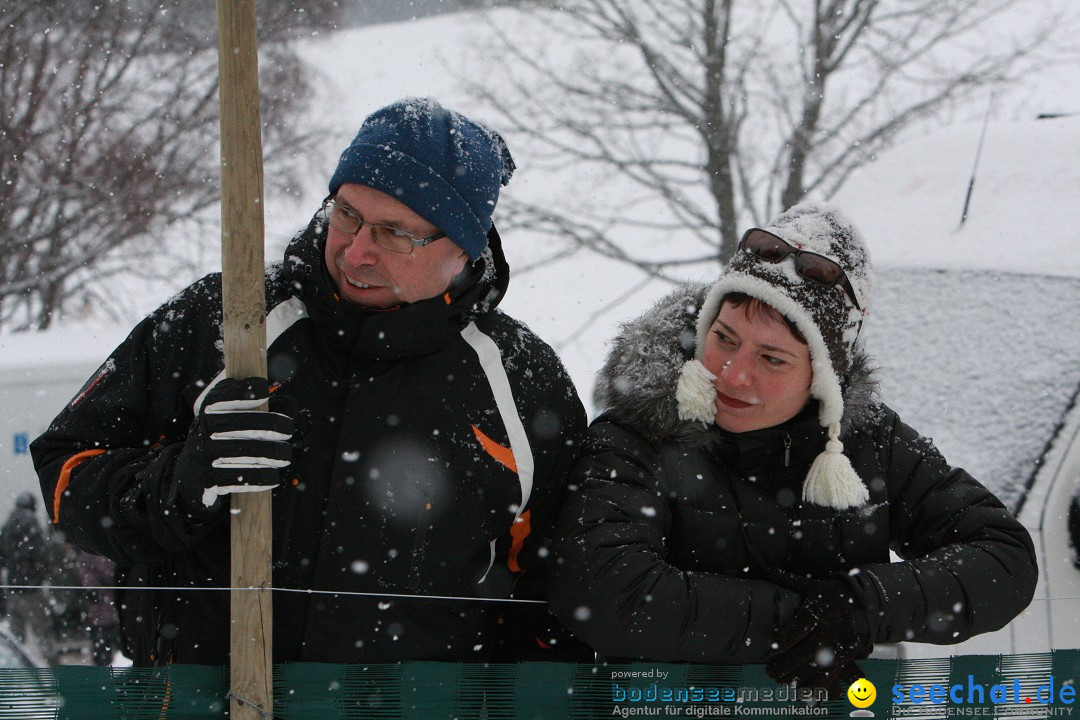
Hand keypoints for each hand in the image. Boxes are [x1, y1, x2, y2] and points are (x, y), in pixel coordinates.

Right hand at [171, 377, 293, 513]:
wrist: (193, 471)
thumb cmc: (224, 436)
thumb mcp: (232, 415)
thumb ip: (263, 405)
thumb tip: (289, 405)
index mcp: (210, 408)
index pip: (225, 394)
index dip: (246, 390)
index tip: (265, 392)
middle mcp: (205, 428)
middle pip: (245, 423)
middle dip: (274, 425)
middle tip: (287, 431)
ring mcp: (205, 454)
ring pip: (249, 451)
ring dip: (274, 453)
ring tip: (284, 456)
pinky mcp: (209, 479)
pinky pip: (243, 478)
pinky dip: (263, 478)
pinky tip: (272, 476)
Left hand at [765, 573, 871, 699]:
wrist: (865, 604)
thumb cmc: (832, 594)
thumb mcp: (811, 585)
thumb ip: (788, 580)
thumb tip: (766, 568)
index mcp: (819, 611)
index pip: (799, 627)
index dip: (784, 639)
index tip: (771, 647)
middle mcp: (829, 630)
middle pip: (805, 652)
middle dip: (785, 664)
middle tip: (769, 671)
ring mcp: (839, 646)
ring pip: (816, 668)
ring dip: (797, 677)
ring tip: (780, 680)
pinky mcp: (846, 657)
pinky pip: (831, 676)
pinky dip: (817, 686)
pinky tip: (802, 690)